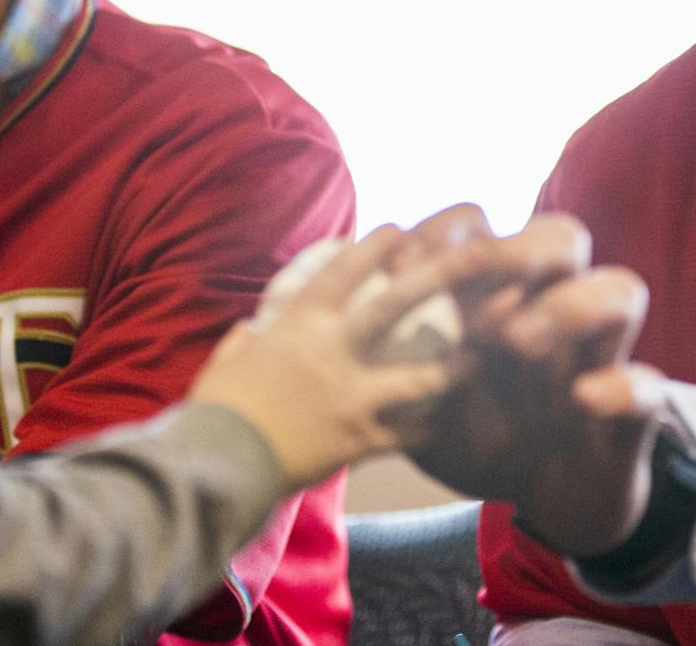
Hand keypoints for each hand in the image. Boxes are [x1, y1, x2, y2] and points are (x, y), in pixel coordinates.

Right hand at [188, 225, 474, 488]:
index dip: (374, 247)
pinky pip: (404, 434)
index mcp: (299, 326)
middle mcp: (333, 353)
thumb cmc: (216, 410)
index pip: (343, 272)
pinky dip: (424, 429)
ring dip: (454, 368)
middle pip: (396, 305)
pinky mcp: (359, 441)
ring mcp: (352, 398)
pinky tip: (439, 424)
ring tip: (480, 358)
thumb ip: (244, 342)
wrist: (220, 465)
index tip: (400, 230)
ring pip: (419, 378)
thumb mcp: (225, 363)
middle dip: (440, 275)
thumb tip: (249, 331)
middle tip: (478, 256)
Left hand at [401, 206, 663, 557]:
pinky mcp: (632, 410)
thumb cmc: (480, 432)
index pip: (486, 228)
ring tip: (518, 342)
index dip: (447, 230)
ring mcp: (601, 353)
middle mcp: (558, 307)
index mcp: (503, 293)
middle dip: (518, 249)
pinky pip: (647, 386)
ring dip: (568, 304)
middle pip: (563, 236)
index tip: (404, 257)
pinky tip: (584, 399)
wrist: (546, 495)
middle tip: (476, 285)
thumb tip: (354, 320)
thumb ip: (398, 361)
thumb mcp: (424, 400)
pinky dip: (620, 387)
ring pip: (620, 288)